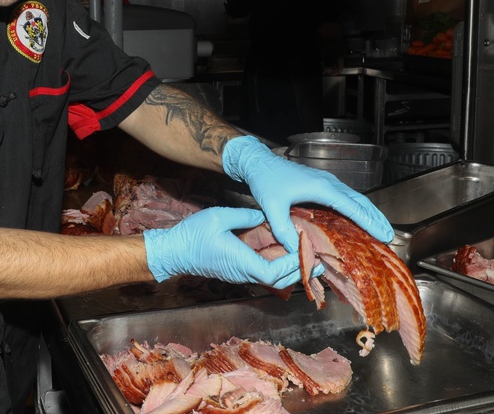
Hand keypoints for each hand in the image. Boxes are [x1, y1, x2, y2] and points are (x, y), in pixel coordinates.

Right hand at [144, 207, 304, 288]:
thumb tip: (264, 214)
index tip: (306, 251)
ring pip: (273, 279)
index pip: (274, 272)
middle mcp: (244, 273)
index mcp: (242, 262)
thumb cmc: (193, 235)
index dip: (292, 265)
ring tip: (309, 260)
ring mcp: (241, 274)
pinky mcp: (238, 270)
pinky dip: (280, 268)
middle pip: (279, 280)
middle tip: (319, 262)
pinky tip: (287, 257)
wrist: (174, 251)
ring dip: (292, 271)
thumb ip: (245, 215)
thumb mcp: (219, 217)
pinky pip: (264, 273)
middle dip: (300, 272)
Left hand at [222, 135, 393, 251]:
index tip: (383, 234)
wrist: (258, 162)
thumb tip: (297, 251)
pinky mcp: (321, 184)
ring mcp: (326, 182)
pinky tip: (358, 219)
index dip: (369, 222)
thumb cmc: (266, 179)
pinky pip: (345, 197)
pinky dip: (357, 209)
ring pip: (354, 198)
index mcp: (321, 187)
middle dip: (375, 218)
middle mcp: (328, 183)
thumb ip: (283, 230)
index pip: (352, 207)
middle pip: (359, 201)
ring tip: (380, 229)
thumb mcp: (272, 207)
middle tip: (389, 236)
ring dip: (368, 213)